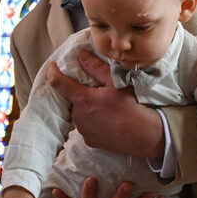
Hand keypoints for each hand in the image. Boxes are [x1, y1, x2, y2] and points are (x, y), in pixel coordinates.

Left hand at [46, 50, 164, 158]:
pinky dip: (93, 121)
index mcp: (83, 99)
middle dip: (80, 93)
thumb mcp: (116, 82)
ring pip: (79, 114)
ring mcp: (84, 131)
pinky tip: (107, 120)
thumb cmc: (132, 106)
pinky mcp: (90, 141)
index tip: (52, 66)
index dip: (53, 72)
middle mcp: (79, 116)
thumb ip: (96, 68)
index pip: (58, 83)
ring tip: (106, 107)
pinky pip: (86, 127)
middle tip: (97, 92)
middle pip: (72, 99)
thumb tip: (82, 56)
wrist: (144, 135)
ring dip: (87, 108)